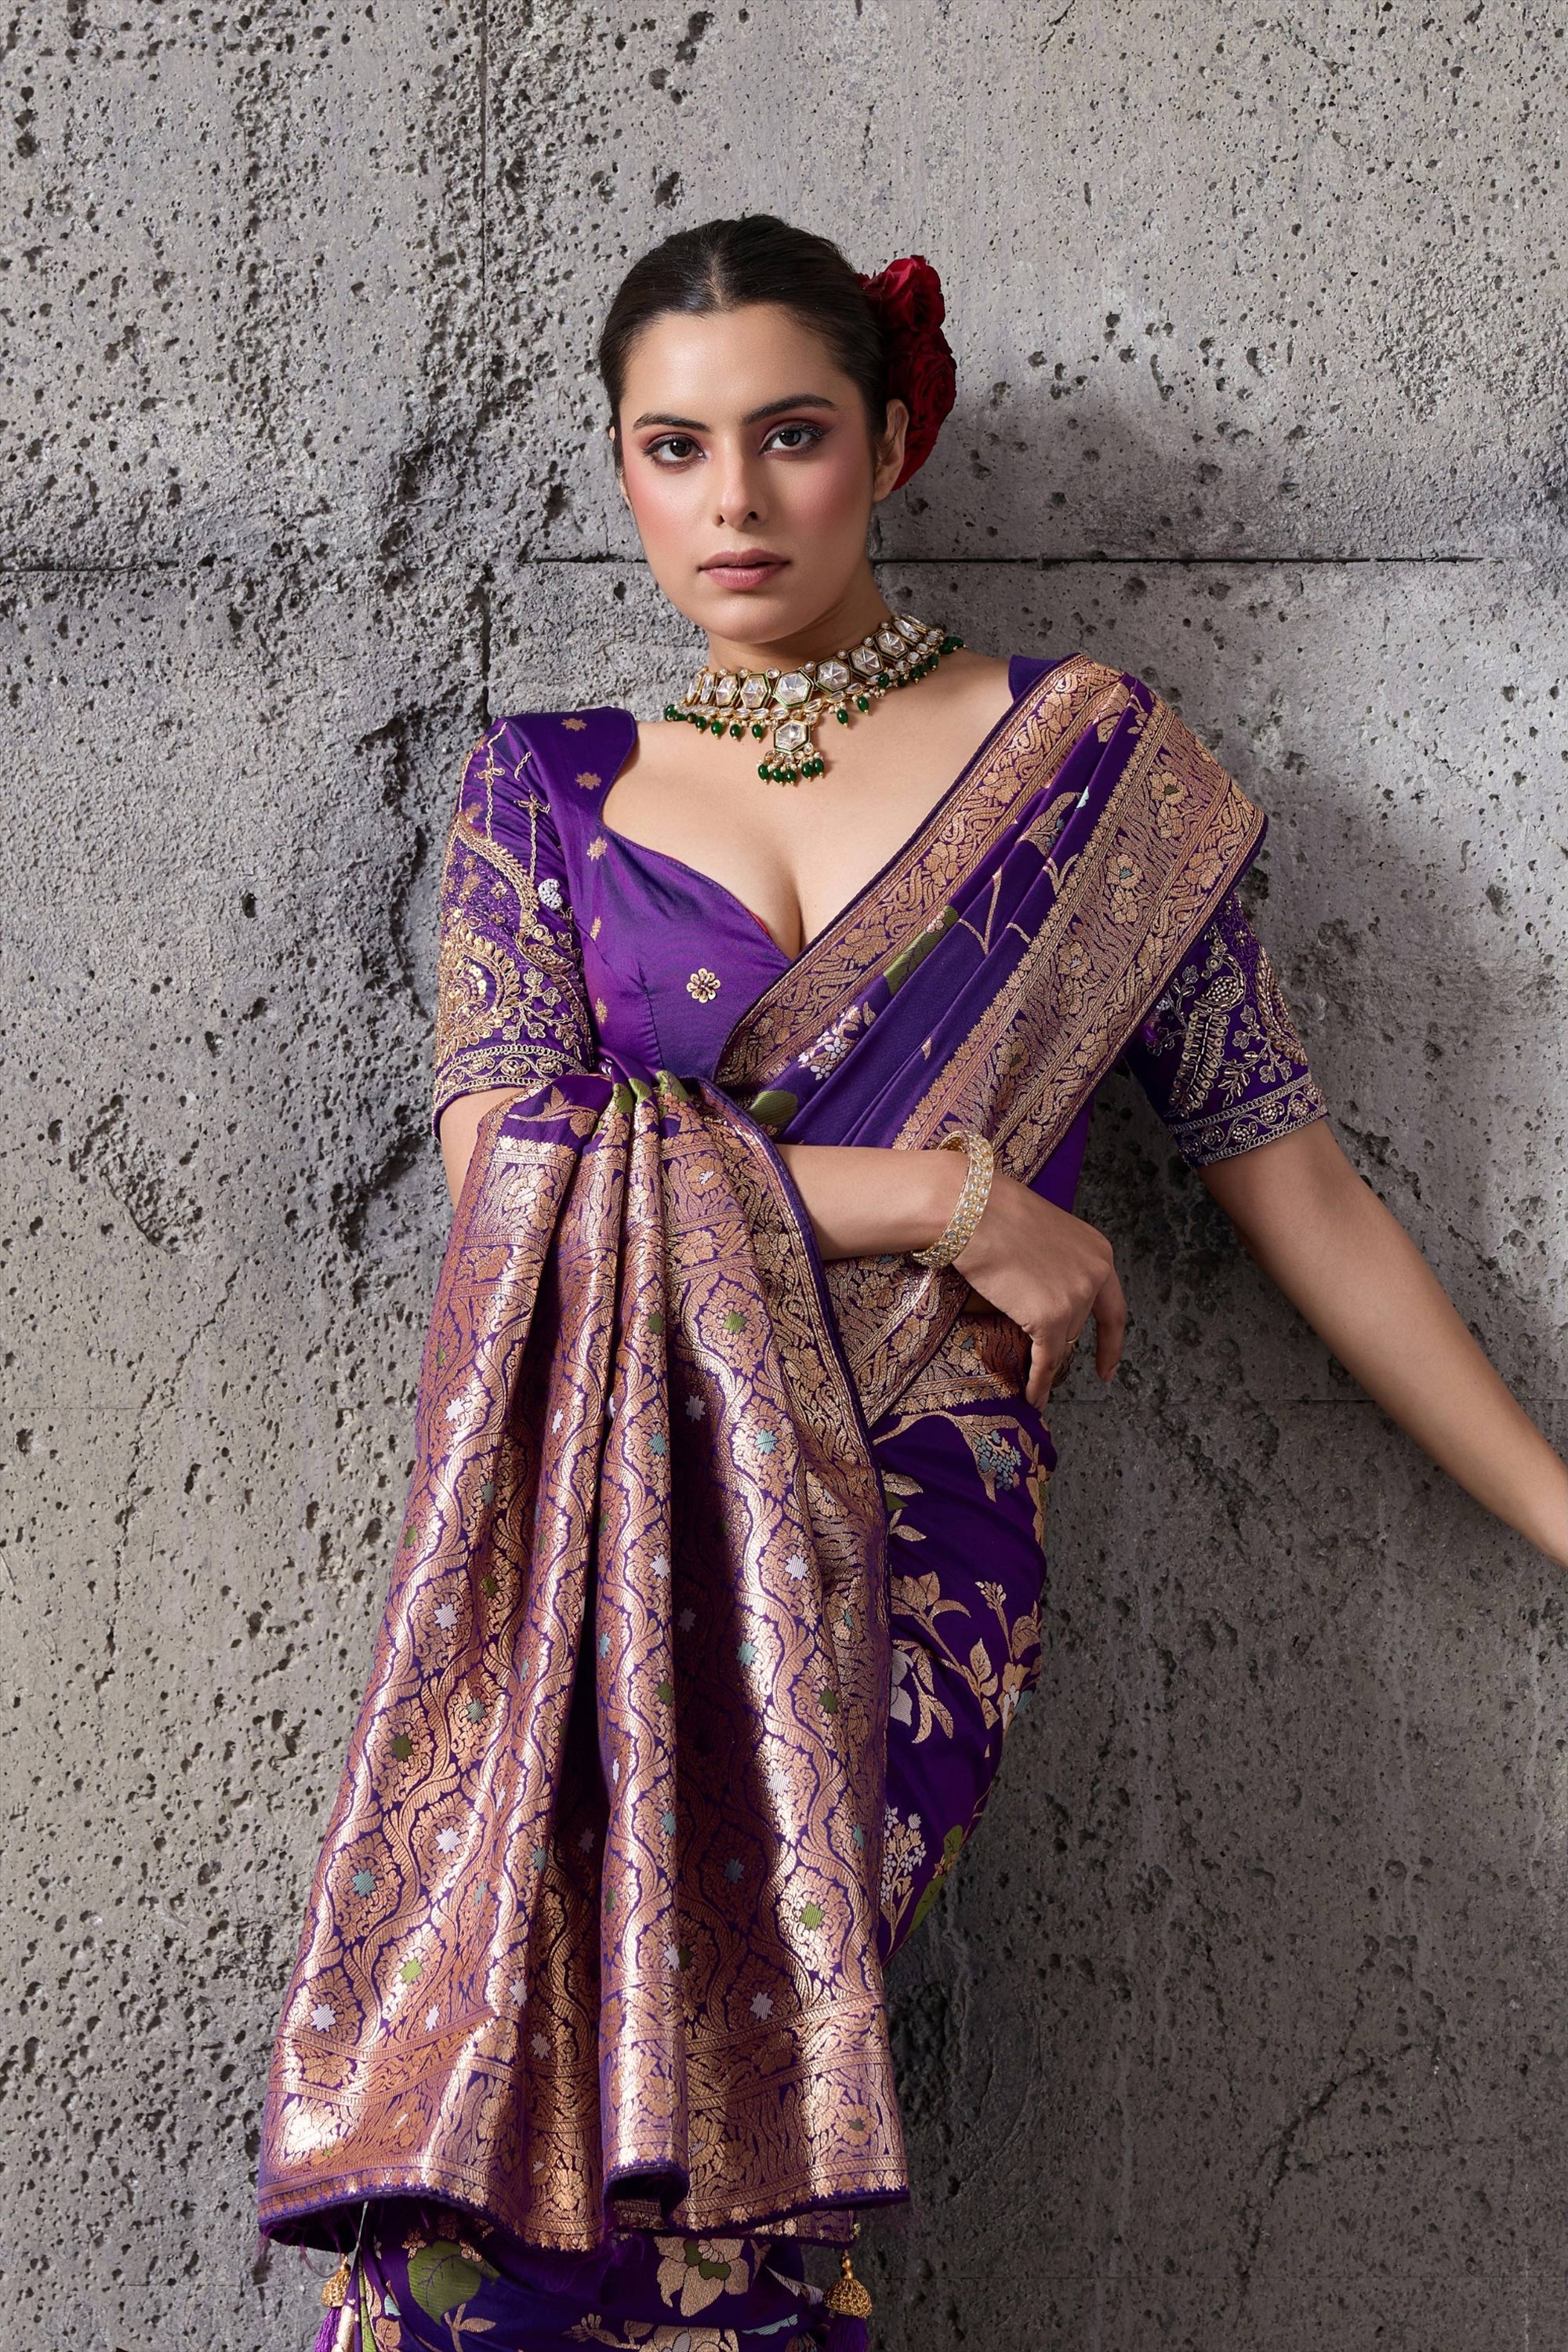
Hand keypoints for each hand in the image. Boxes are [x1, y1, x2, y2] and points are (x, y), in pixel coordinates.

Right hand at [951, 1170, 1126, 1408]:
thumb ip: (1056, 1265)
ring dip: (1044, 1359)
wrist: (971, 1210)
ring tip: (1031, 1381)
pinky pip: (1047, 1361)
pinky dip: (1039, 1383)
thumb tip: (1044, 1296)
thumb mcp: (1043, 1236)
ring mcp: (1076, 1298)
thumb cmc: (993, 1214)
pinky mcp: (1051, 1318)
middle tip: (1041, 1360)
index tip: (1108, 1367)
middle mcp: (1096, 1275)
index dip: (1111, 1342)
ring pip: (1060, 1341)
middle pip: (1079, 1324)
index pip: (1113, 1308)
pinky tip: (1033, 1397)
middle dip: (1058, 1341)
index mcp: (1099, 1252)